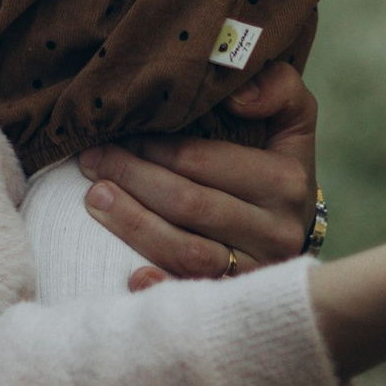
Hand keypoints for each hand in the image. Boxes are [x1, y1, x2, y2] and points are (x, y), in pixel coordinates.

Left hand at [77, 58, 318, 290]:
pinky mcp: (237, 298)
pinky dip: (162, 286)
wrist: (293, 226)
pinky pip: (194, 295)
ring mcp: (257, 271)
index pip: (204, 163)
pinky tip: (131, 275)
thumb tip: (237, 95)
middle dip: (132, 179)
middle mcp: (276, 231)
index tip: (117, 133)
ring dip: (133, 225)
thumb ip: (277, 87)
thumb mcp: (291, 118)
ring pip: (187, 252)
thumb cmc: (277, 161)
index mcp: (286, 181)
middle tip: (91, 161)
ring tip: (94, 198)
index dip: (154, 148)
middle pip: (190, 206)